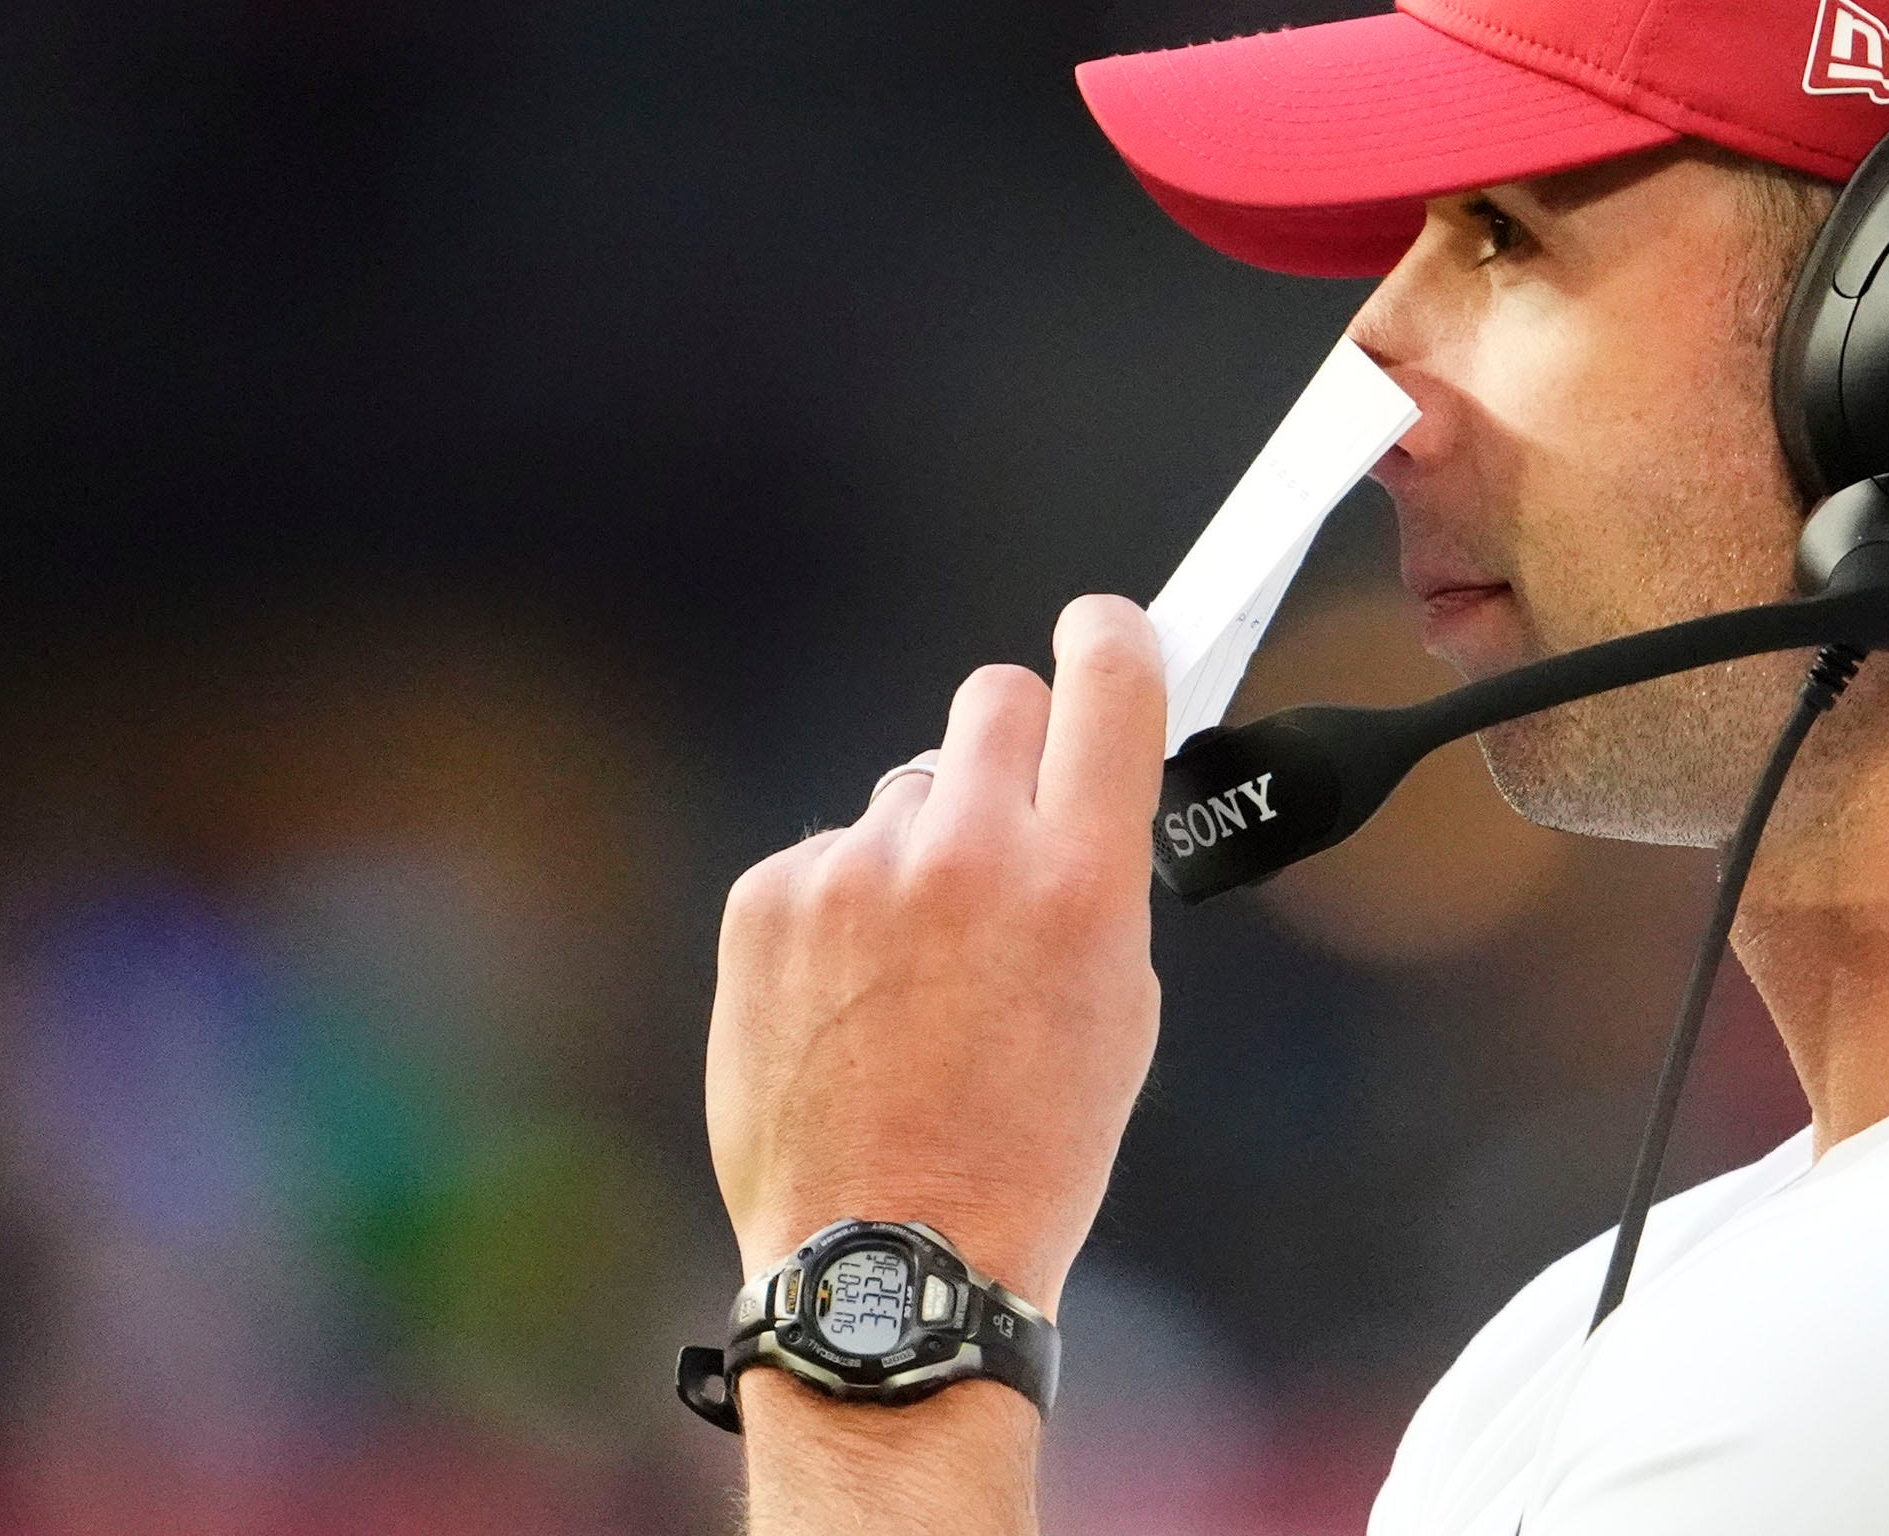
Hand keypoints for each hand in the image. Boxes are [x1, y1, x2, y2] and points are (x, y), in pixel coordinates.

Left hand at [706, 594, 1166, 1310]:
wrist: (891, 1255)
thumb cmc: (1029, 1144)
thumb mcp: (1120, 1004)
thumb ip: (1099, 876)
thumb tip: (1069, 791)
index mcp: (1081, 880)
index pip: (1108, 678)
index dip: (1114, 637)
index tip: (1108, 633)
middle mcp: (967, 855)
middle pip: (994, 699)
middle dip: (1013, 744)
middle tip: (1012, 821)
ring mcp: (854, 874)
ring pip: (908, 792)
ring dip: (922, 847)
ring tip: (919, 968)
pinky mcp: (768, 900)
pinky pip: (827, 857)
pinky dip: (844, 908)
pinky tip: (854, 997)